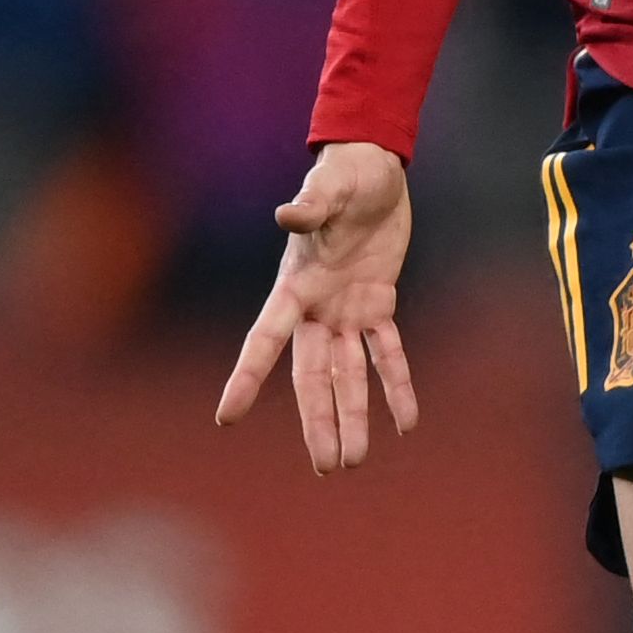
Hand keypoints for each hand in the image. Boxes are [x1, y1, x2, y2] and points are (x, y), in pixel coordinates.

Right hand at [216, 140, 420, 472]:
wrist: (372, 166)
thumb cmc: (345, 174)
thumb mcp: (330, 187)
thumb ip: (311, 206)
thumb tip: (287, 215)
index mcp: (295, 285)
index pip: (265, 339)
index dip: (247, 377)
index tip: (226, 417)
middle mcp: (317, 308)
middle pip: (313, 376)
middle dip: (319, 421)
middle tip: (327, 466)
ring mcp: (347, 310)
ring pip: (348, 375)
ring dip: (353, 415)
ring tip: (352, 460)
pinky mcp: (379, 304)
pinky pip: (388, 353)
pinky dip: (396, 385)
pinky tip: (406, 421)